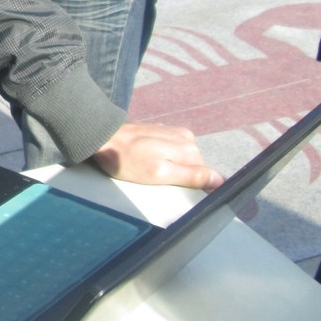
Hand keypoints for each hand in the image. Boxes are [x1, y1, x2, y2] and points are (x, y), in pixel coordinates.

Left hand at [92, 123, 223, 190]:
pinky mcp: (160, 132)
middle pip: (192, 167)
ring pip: (180, 159)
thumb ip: (191, 176)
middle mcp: (185, 137)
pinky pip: (170, 151)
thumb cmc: (127, 160)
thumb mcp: (160, 174)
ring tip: (147, 170)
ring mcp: (172, 132)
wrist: (101, 138)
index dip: (191, 187)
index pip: (204, 175)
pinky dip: (161, 159)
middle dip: (177, 176)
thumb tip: (219, 181)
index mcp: (189, 148)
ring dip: (168, 168)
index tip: (172, 189)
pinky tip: (145, 161)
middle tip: (155, 181)